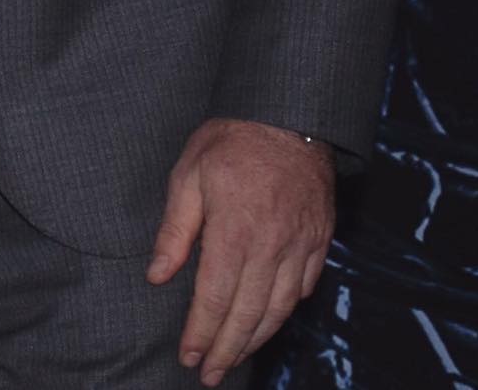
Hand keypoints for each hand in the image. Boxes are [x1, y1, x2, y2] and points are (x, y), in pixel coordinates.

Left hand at [146, 116, 333, 385]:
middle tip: (209, 375)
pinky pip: (304, 289)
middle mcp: (272, 246)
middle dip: (227, 350)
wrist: (289, 114)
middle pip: (249, 315)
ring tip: (234, 358)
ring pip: (279, 309)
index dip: (201, 333)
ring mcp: (301, 246)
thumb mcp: (189, 174)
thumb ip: (175, 229)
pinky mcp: (319, 240)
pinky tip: (268, 322)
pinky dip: (285, 312)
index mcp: (235, 230)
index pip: (216, 298)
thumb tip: (157, 275)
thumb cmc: (231, 139)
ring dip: (255, 340)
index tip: (188, 357)